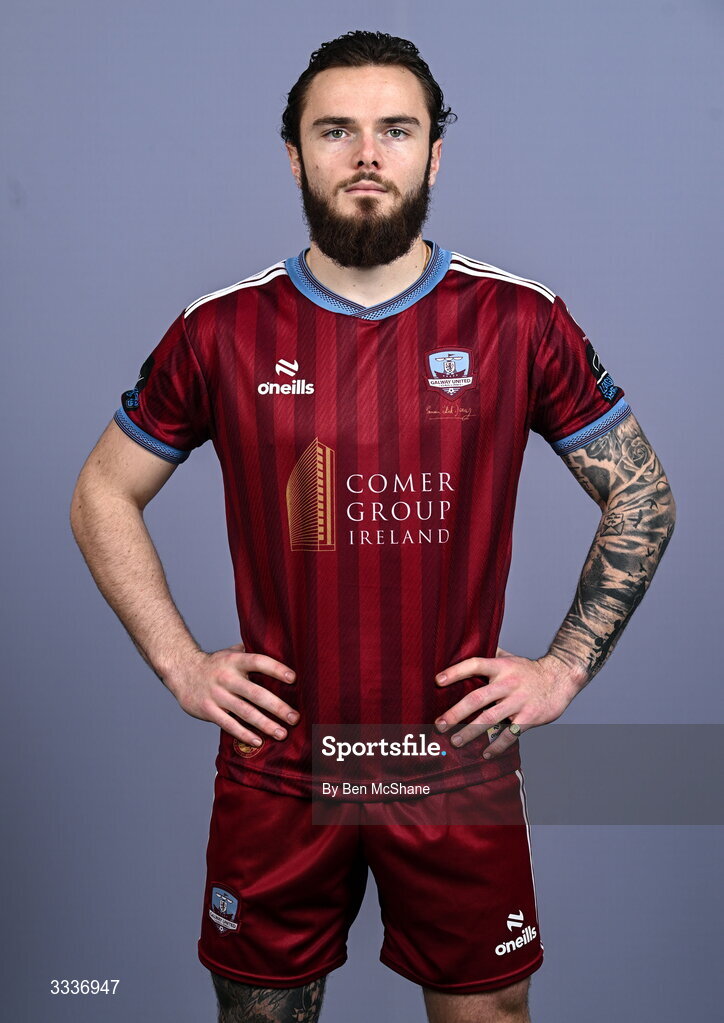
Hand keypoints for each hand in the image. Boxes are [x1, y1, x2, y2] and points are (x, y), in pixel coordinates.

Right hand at [165, 642, 298, 746]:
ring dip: (265, 724)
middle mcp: (227, 678)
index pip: (258, 662)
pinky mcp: (208, 710)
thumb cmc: (215, 664)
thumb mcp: (231, 653)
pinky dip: (244, 734)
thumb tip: (279, 649)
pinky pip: (229, 724)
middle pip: (256, 693)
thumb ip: (251, 652)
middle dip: (277, 707)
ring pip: (245, 712)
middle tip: (295, 718)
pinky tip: (259, 741)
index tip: (293, 679)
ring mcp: (217, 695)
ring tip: (282, 733)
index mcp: (235, 661)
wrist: (182, 671)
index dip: (276, 669)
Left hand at [434, 648, 579, 758]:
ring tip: (456, 741)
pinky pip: (510, 734)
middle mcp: (508, 683)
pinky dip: (497, 745)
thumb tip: (468, 647)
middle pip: (477, 698)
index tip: (438, 681)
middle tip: (440, 724)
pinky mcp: (530, 717)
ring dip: (470, 732)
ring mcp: (519, 701)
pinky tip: (486, 753)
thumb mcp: (510, 658)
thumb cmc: (529, 670)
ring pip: (490, 718)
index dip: (456, 672)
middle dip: (456, 713)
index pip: (475, 665)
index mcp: (501, 666)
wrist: (561, 678)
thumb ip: (491, 656)